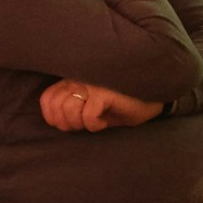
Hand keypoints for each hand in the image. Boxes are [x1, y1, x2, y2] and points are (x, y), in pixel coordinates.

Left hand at [38, 79, 163, 131]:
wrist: (154, 96)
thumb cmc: (125, 103)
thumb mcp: (95, 104)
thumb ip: (75, 106)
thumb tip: (58, 122)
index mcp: (75, 78)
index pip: (47, 98)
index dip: (53, 117)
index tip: (69, 125)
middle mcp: (80, 77)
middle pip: (55, 105)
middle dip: (66, 123)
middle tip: (82, 126)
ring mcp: (91, 83)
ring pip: (68, 109)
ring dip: (80, 124)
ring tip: (94, 122)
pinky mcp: (103, 92)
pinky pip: (87, 116)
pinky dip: (94, 125)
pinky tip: (104, 123)